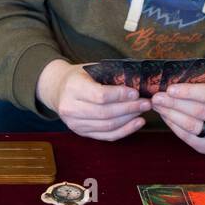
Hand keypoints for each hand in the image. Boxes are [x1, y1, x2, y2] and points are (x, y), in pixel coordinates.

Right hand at [36, 60, 150, 141]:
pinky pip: (106, 136)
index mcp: (73, 88)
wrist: (58, 90)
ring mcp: (75, 124)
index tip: (136, 92)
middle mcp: (70, 108)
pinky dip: (124, 131)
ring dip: (129, 119)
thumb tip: (137, 82)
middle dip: (129, 108)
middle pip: (105, 113)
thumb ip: (110, 76)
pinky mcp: (81, 133)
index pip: (100, 96)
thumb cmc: (79, 77)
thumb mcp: (90, 69)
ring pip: (107, 126)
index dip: (120, 95)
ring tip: (143, 110)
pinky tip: (137, 123)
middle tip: (146, 102)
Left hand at [152, 81, 204, 154]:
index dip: (188, 92)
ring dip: (171, 115)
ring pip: (192, 126)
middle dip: (174, 104)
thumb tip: (172, 84)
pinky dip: (175, 127)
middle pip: (199, 111)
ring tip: (158, 106)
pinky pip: (189, 138)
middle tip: (157, 97)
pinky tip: (166, 117)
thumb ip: (204, 82)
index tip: (170, 89)